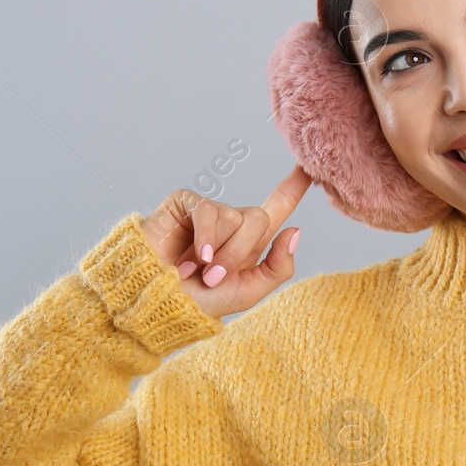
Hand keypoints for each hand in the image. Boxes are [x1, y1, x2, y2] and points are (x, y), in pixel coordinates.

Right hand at [140, 164, 313, 317]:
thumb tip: (295, 231)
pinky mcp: (185, 203)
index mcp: (250, 240)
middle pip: (260, 219)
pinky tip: (192, 259)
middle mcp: (232, 222)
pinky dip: (205, 238)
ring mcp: (209, 211)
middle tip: (216, 276)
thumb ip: (277, 267)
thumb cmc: (198, 300)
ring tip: (197, 269)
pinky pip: (208, 211)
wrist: (156, 301)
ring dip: (219, 252)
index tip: (309, 164)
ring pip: (235, 218)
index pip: (279, 205)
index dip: (295, 185)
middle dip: (240, 253)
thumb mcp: (247, 291)